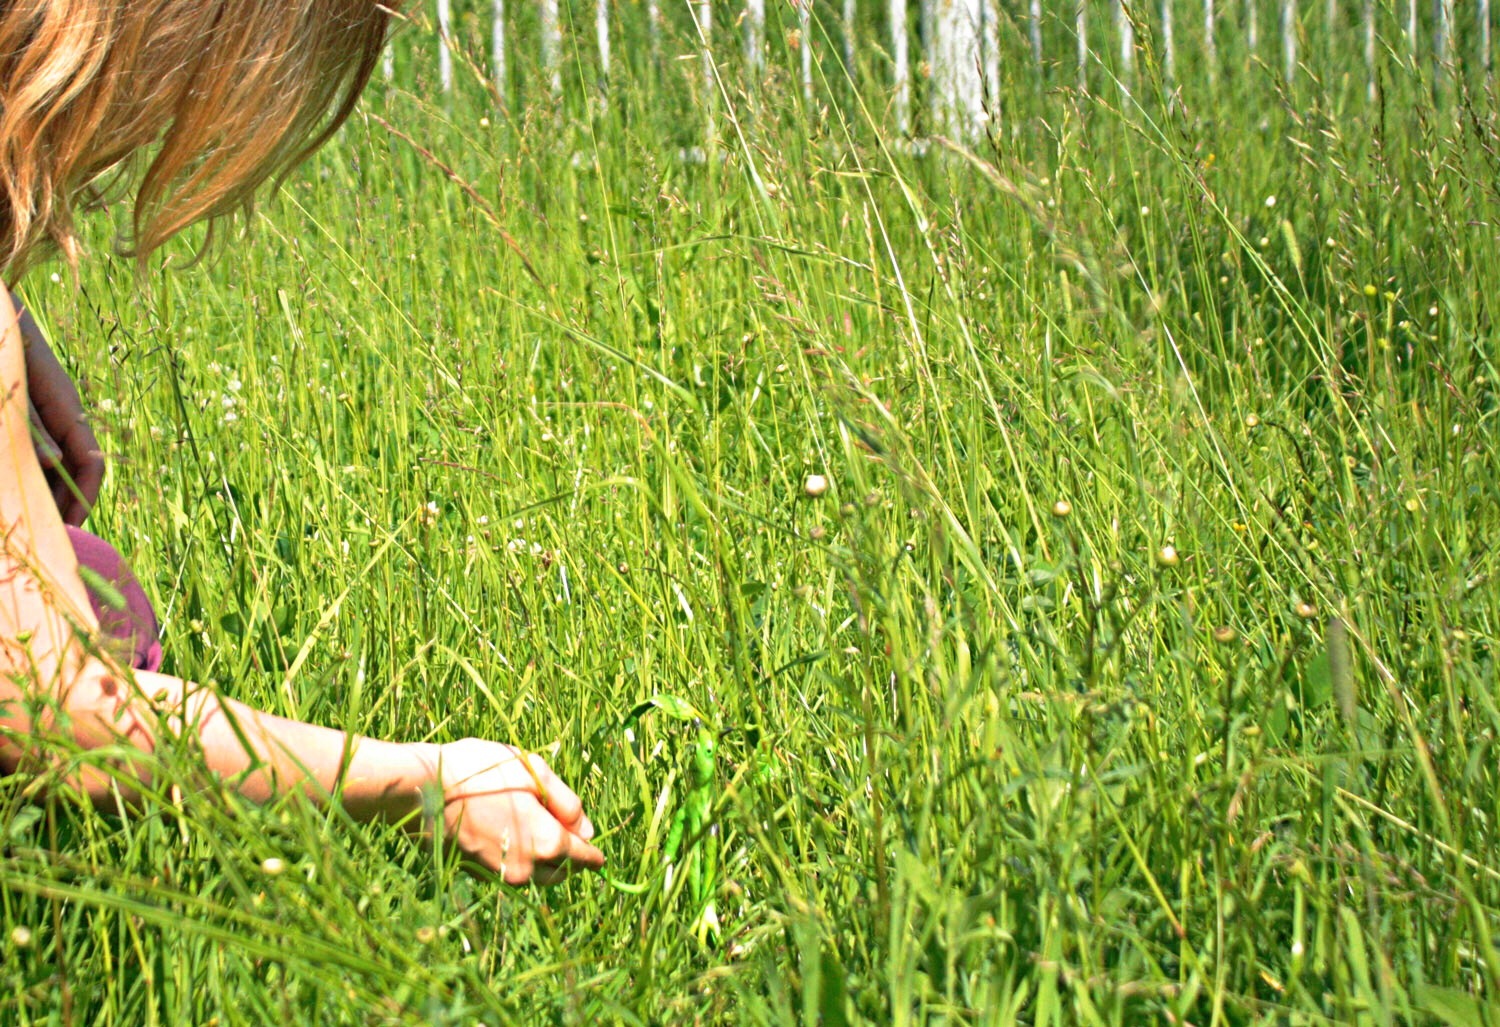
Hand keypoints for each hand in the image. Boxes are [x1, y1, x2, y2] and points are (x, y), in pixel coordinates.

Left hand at [14, 293, 101, 525]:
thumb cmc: (2, 349)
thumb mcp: (12, 393)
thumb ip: (31, 427)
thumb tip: (53, 463)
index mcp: (66, 408)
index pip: (90, 464)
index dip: (83, 499)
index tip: (69, 530)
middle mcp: (58, 414)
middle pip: (69, 468)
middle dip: (60, 502)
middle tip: (43, 533)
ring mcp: (38, 414)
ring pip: (48, 461)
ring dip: (39, 489)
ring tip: (23, 513)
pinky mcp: (21, 413)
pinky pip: (30, 448)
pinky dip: (24, 470)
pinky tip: (12, 485)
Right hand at [433, 739, 604, 884]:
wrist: (421, 792)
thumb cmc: (479, 773)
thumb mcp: (533, 772)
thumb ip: (566, 801)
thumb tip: (585, 829)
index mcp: (547, 842)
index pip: (584, 858)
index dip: (593, 853)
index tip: (599, 853)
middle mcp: (527, 868)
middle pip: (561, 872)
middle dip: (569, 858)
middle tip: (567, 836)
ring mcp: (500, 876)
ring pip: (536, 877)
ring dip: (544, 861)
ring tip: (536, 833)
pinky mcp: (478, 876)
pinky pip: (511, 873)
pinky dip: (519, 862)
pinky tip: (510, 836)